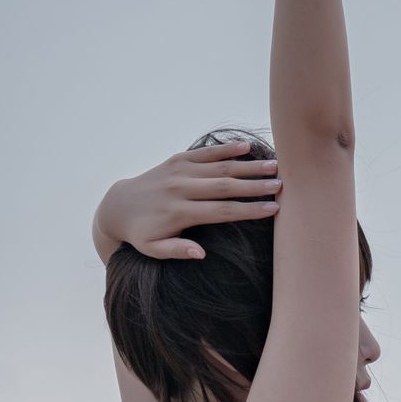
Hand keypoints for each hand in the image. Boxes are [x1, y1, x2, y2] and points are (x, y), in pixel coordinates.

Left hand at [94, 141, 282, 262]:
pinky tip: (246, 146)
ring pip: (219, 167)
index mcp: (178, 213)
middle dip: (255, 185)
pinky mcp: (177, 159)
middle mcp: (180, 189)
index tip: (273, 209)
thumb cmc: (141, 233)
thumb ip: (177, 252)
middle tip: (282, 184)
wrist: (118, 205)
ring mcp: (179, 171)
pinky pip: (205, 153)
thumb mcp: (153, 250)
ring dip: (248, 166)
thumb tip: (202, 255)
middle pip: (225, 186)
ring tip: (274, 165)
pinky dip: (226, 149)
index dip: (249, 210)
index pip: (221, 211)